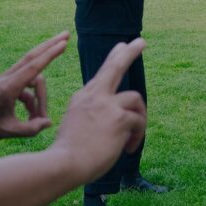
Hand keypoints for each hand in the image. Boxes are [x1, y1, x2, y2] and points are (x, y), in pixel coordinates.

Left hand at [0, 32, 64, 139]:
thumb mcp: (6, 131)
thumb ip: (30, 129)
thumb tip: (48, 123)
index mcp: (9, 87)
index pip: (34, 66)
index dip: (51, 54)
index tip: (64, 43)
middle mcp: (8, 79)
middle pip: (33, 56)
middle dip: (51, 46)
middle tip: (67, 34)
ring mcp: (5, 80)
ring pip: (30, 73)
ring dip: (41, 91)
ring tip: (39, 118)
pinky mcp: (3, 86)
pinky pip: (24, 87)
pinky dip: (31, 99)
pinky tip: (29, 117)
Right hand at [52, 39, 147, 181]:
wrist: (63, 164)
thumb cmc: (68, 154)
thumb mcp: (77, 125)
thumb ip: (94, 115)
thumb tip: (118, 117)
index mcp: (83, 97)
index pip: (102, 74)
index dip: (114, 59)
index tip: (122, 46)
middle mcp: (94, 96)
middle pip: (116, 66)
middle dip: (130, 52)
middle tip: (141, 42)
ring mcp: (107, 105)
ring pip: (135, 98)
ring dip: (140, 117)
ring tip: (133, 137)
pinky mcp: (119, 118)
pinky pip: (139, 121)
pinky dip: (138, 135)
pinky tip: (129, 148)